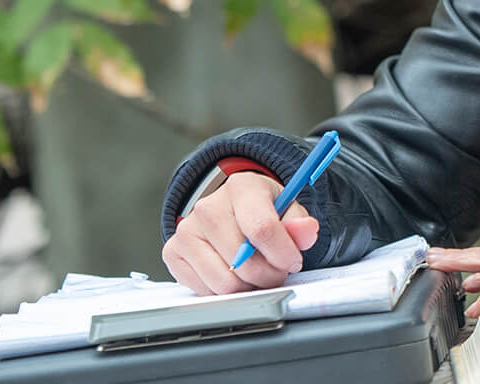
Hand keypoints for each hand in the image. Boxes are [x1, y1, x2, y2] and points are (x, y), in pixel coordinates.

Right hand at [162, 171, 320, 294]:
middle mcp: (207, 206)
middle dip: (267, 275)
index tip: (293, 262)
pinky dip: (224, 290)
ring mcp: (186, 230)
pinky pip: (204, 290)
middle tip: (275, 270)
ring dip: (247, 286)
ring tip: (255, 272)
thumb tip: (307, 231)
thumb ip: (300, 224)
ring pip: (223, 283)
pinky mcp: (172, 252)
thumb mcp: (287, 210)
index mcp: (241, 188)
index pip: (262, 228)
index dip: (282, 254)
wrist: (230, 208)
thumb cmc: (261, 210)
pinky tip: (232, 273)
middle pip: (242, 262)